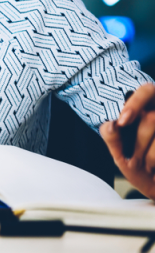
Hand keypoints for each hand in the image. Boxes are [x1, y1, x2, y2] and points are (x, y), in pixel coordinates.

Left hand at [100, 83, 154, 198]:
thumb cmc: (141, 169)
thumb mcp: (122, 156)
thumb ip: (112, 138)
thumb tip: (109, 124)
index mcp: (149, 109)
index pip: (147, 90)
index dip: (135, 103)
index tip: (122, 121)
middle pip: (152, 118)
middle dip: (140, 142)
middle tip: (135, 161)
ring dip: (152, 156)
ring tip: (149, 167)